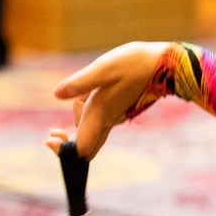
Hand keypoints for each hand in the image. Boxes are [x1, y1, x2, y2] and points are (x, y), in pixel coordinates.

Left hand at [51, 40, 169, 159]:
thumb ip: (80, 83)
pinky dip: (87, 112)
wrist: (165, 64)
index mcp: (100, 113)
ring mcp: (114, 115)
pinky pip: (98, 118)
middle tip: (52, 133)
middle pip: (84, 141)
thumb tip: (56, 94)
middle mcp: (107, 119)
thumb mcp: (104, 68)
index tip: (50, 140)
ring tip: (89, 87)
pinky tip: (90, 93)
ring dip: (79, 114)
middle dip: (69, 141)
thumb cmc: (134, 63)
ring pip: (90, 125)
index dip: (65, 151)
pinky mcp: (119, 108)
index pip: (81, 147)